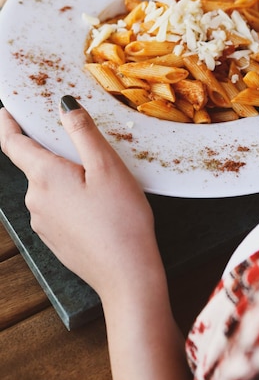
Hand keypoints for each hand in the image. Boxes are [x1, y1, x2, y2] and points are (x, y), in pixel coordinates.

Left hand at [0, 98, 154, 298]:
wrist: (126, 274)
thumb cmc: (121, 219)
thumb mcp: (107, 166)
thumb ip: (83, 132)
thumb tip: (65, 105)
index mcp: (45, 177)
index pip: (13, 144)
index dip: (8, 125)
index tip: (7, 112)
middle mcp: (35, 200)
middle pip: (35, 165)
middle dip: (52, 151)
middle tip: (84, 148)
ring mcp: (42, 222)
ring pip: (47, 187)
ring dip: (64, 177)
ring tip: (98, 181)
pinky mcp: (53, 238)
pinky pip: (55, 207)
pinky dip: (69, 198)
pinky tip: (95, 205)